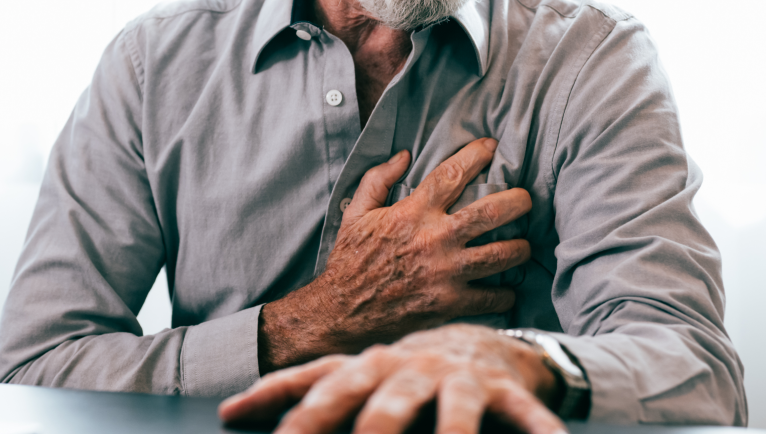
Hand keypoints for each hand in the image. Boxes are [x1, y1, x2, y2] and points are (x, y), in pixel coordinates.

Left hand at [220, 324, 565, 433]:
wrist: (482, 342)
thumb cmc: (404, 369)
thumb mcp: (355, 375)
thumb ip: (302, 393)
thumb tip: (227, 409)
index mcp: (366, 365)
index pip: (316, 382)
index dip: (278, 400)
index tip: (235, 417)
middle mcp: (406, 368)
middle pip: (378, 399)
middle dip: (360, 428)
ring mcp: (454, 378)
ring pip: (450, 410)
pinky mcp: (500, 389)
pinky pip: (522, 415)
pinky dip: (538, 430)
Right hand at [257, 139, 531, 370]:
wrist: (342, 312)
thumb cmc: (350, 260)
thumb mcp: (356, 213)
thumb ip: (377, 179)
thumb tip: (404, 155)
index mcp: (412, 213)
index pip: (452, 174)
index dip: (476, 155)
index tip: (491, 147)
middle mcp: (435, 239)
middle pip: (491, 212)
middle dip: (518, 201)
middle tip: (526, 200)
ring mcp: (446, 273)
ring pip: (502, 254)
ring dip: (520, 248)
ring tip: (524, 245)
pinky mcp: (450, 303)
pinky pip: (492, 296)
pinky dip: (505, 292)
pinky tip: (506, 288)